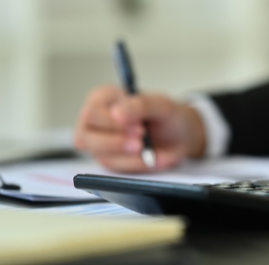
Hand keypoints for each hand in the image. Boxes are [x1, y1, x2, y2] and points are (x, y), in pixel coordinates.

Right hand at [74, 86, 205, 172]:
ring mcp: (99, 143)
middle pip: (87, 137)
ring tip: (150, 153)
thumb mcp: (160, 104)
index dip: (111, 123)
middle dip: (115, 143)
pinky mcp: (110, 161)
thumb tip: (115, 113)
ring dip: (128, 158)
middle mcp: (95, 121)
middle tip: (141, 143)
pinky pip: (115, 170)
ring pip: (101, 156)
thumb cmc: (166, 115)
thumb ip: (140, 104)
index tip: (137, 128)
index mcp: (103, 98)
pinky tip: (153, 160)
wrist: (181, 136)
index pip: (92, 112)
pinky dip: (136, 166)